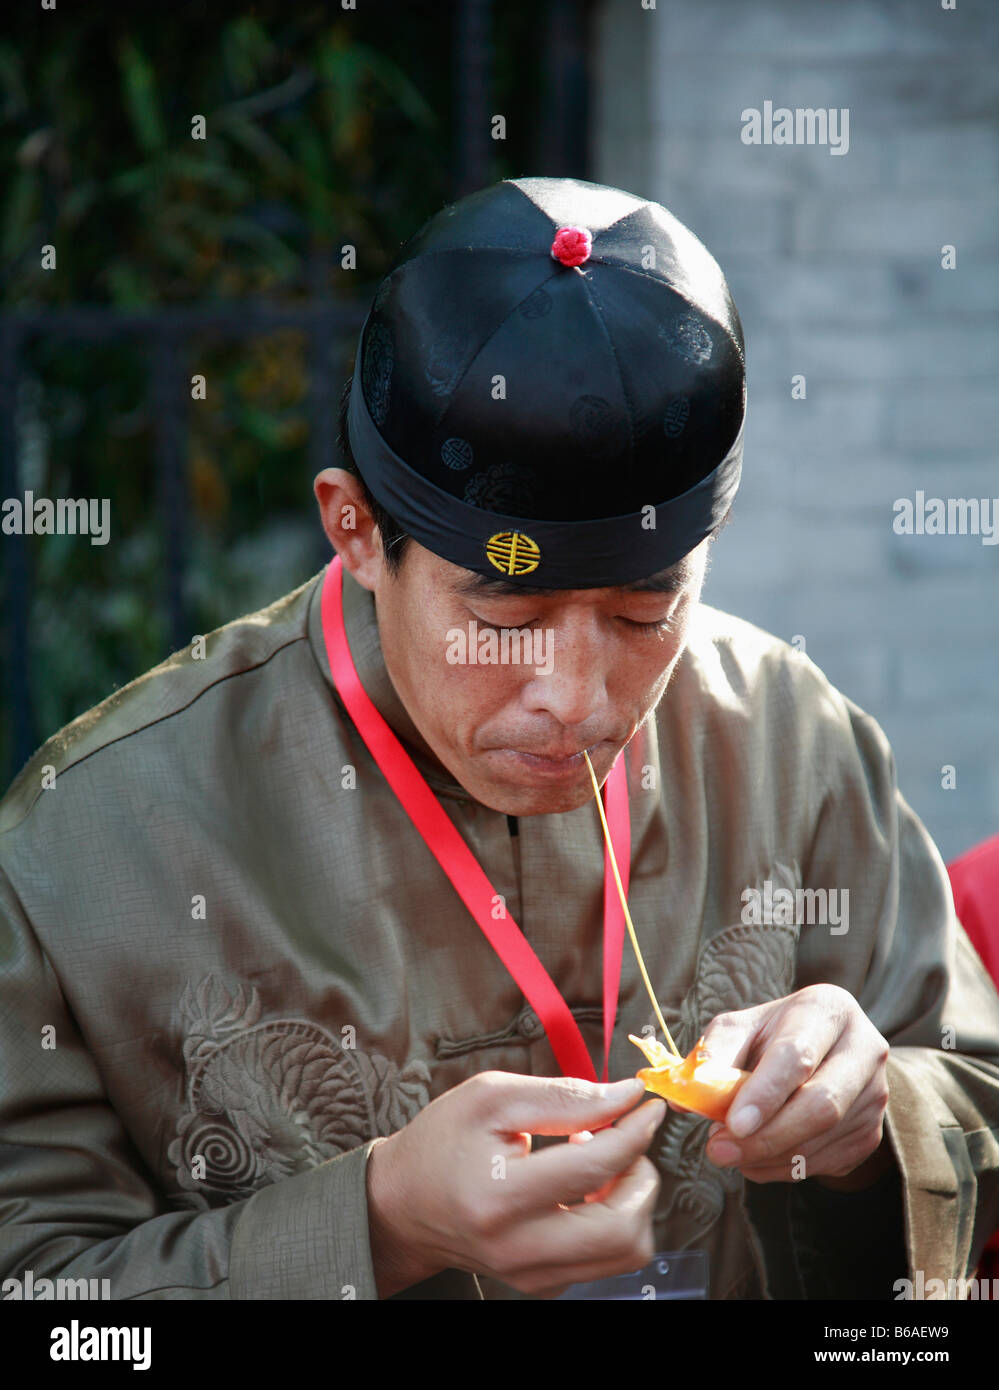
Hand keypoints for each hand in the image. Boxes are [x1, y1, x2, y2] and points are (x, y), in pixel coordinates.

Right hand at [366, 1072, 664, 1297]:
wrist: (402, 1203)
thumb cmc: (443, 1141)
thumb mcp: (493, 1096)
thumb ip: (564, 1096)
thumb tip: (626, 1097)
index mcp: (500, 1195)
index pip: (593, 1168)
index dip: (633, 1132)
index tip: (647, 1106)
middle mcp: (517, 1248)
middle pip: (623, 1229)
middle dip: (641, 1176)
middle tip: (624, 1141)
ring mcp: (530, 1275)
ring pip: (624, 1252)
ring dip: (630, 1202)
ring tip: (599, 1165)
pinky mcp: (541, 1284)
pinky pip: (604, 1261)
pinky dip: (611, 1221)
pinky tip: (582, 1190)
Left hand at [695, 984, 891, 1186]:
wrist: (822, 1052)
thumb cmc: (773, 1036)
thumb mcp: (741, 1029)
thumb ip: (712, 1055)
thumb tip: (683, 1097)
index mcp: (827, 1009)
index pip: (797, 1055)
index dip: (765, 1093)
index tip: (733, 1123)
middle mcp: (863, 1049)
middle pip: (821, 1104)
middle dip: (765, 1136)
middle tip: (719, 1150)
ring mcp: (875, 1094)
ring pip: (821, 1140)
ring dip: (767, 1156)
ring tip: (729, 1152)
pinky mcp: (872, 1132)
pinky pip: (826, 1162)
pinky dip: (784, 1167)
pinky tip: (757, 1157)